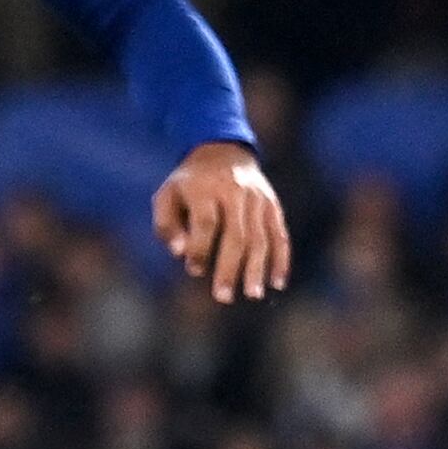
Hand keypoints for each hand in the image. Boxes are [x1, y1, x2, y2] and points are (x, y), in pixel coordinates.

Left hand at [154, 140, 289, 304]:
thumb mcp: (167, 196)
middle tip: (224, 297)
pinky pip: (279, 234)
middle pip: (236, 234)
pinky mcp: (272, 205)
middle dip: (230, 268)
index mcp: (205, 189)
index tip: (193, 270)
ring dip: (257, 268)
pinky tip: (277, 283)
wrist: (222, 152)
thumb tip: (179, 253)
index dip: (200, 248)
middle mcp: (234, 191)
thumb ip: (167, 225)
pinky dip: (280, 259)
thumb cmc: (189, 185)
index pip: (206, 222)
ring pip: (260, 237)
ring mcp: (257, 198)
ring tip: (253, 294)